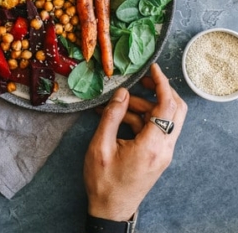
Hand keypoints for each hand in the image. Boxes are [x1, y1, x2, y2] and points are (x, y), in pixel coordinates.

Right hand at [83, 63, 187, 221]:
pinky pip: (156, 129)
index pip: (167, 106)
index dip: (162, 83)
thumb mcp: (100, 146)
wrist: (111, 209)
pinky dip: (140, 118)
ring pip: (165, 119)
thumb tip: (122, 92)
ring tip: (116, 104)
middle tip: (141, 80)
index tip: (153, 68)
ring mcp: (162, 153)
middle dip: (161, 90)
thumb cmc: (103, 181)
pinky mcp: (157, 155)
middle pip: (176, 110)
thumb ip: (112, 116)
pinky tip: (118, 117)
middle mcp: (164, 148)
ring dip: (144, 106)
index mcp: (152, 146)